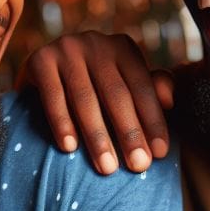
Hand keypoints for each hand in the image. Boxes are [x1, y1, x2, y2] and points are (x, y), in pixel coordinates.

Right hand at [16, 31, 174, 174]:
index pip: (142, 86)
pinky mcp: (40, 59)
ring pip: (85, 99)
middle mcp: (96, 43)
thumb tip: (169, 100)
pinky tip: (69, 148)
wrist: (43, 74)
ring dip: (97, 136)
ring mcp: (66, 48)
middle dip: (129, 133)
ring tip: (107, 168)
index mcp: (122, 48)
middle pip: (116, 94)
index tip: (160, 154)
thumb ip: (152, 90)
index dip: (153, 120)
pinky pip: (53, 96)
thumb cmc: (94, 87)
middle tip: (138, 166)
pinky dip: (62, 123)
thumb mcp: (125, 84)